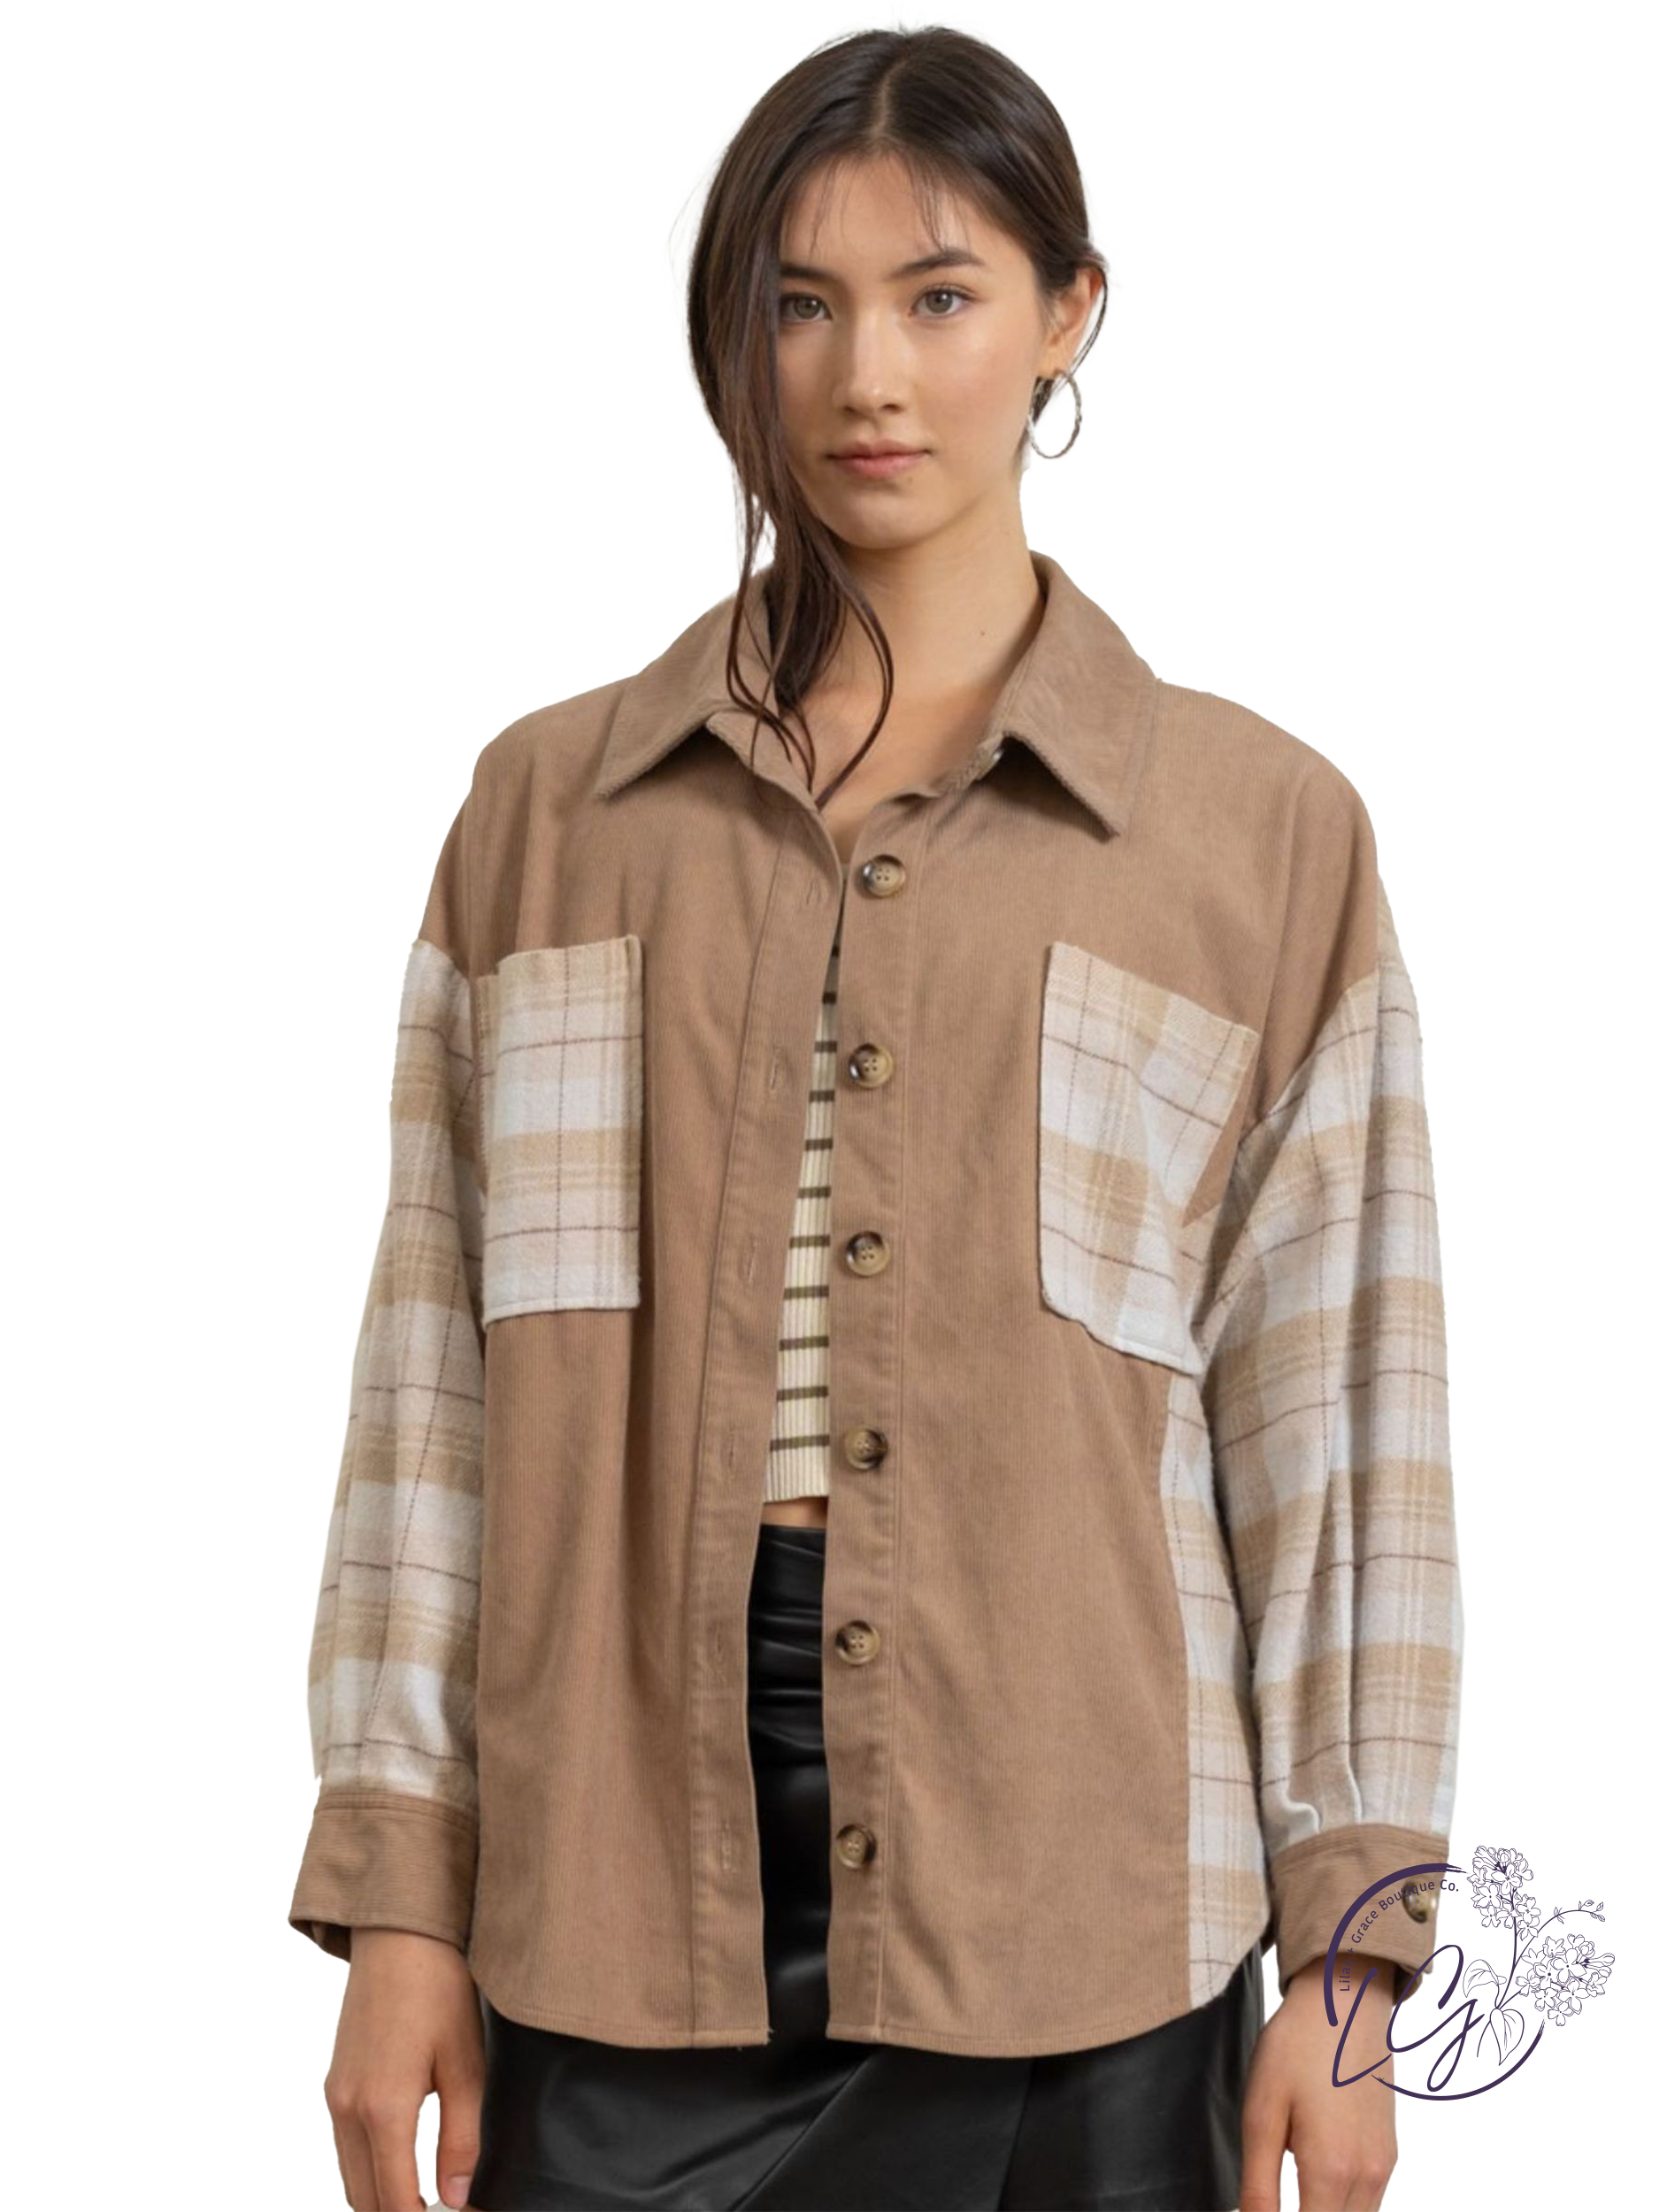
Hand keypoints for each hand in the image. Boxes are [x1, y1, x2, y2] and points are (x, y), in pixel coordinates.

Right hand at [322, 1927, 484, 2210]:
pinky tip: (403, 2160)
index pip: (395, 2202)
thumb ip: (461, 2139)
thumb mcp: (466, 2065)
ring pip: (351, 2176)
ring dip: (382, 2196)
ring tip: (427, 2195)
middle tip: (443, 2207)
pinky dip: (369, 2167)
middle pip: (364, 2200)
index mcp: (382, 2109)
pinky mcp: (334, 2081)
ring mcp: (335, 2095)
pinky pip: (345, 2146)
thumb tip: (457, 2197)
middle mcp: (347, 2109)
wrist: (400, 1933)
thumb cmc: (439, 1989)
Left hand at [1241, 1955, 1400, 2209]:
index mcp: (1331, 2172)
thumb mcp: (1262, 2115)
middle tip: (1268, 2201)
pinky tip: (1312, 2179)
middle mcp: (1367, 2179)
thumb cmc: (1296, 2049)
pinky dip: (1339, 2206)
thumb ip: (1258, 2187)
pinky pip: (1367, 2203)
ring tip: (1288, 2190)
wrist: (1345, 2000)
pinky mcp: (1388, 2153)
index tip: (1259, 2210)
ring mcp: (1383, 2167)